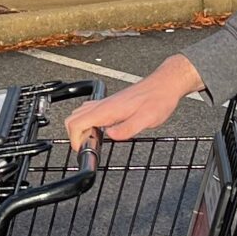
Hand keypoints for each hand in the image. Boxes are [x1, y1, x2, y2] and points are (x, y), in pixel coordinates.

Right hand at [64, 55, 202, 149]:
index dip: (75, 139)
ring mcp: (106, 103)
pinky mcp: (111, 103)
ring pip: (79, 114)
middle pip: (73, 118)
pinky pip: (90, 111)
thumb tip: (111, 136)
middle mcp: (103, 104)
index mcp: (108, 109)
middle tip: (87, 147)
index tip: (82, 150)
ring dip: (80, 128)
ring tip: (93, 140)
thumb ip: (127, 128)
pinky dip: (87, 122)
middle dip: (74, 135)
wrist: (164, 85)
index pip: (77, 123)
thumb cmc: (157, 100)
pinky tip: (101, 130)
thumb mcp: (146, 119)